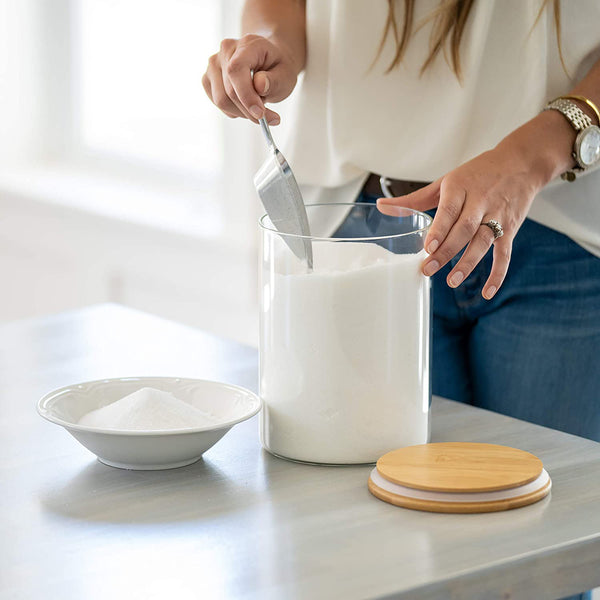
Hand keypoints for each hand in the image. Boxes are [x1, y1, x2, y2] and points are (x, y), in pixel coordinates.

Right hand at [202, 34, 299, 124]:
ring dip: (242, 112)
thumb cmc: (278, 68)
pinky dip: (233, 110)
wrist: (269, 61)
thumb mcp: (286, 75)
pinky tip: (245, 104)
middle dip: (249, 110)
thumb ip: (274, 81)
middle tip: (270, 119)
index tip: (260, 114)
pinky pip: (217, 103)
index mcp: (248, 44)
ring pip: (221, 100)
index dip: (246, 95)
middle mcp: (226, 50)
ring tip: (258, 106)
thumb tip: (259, 85)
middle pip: (229, 91)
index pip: (236, 70)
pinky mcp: (208, 78)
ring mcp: (214, 63)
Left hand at [377, 141, 553, 299]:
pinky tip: (487, 292)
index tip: (428, 247)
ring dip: (468, 263)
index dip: (439, 229)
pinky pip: (505, 253)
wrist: (521, 162)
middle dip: (446, 251)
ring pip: (483, 242)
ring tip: (451, 281)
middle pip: (464, 230)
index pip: (449, 211)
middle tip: (428, 270)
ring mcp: (497, 216)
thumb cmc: (476, 174)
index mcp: (460, 188)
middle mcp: (480, 202)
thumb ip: (414, 200)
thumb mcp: (445, 182)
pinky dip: (498, 273)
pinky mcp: (511, 228)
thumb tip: (381, 207)